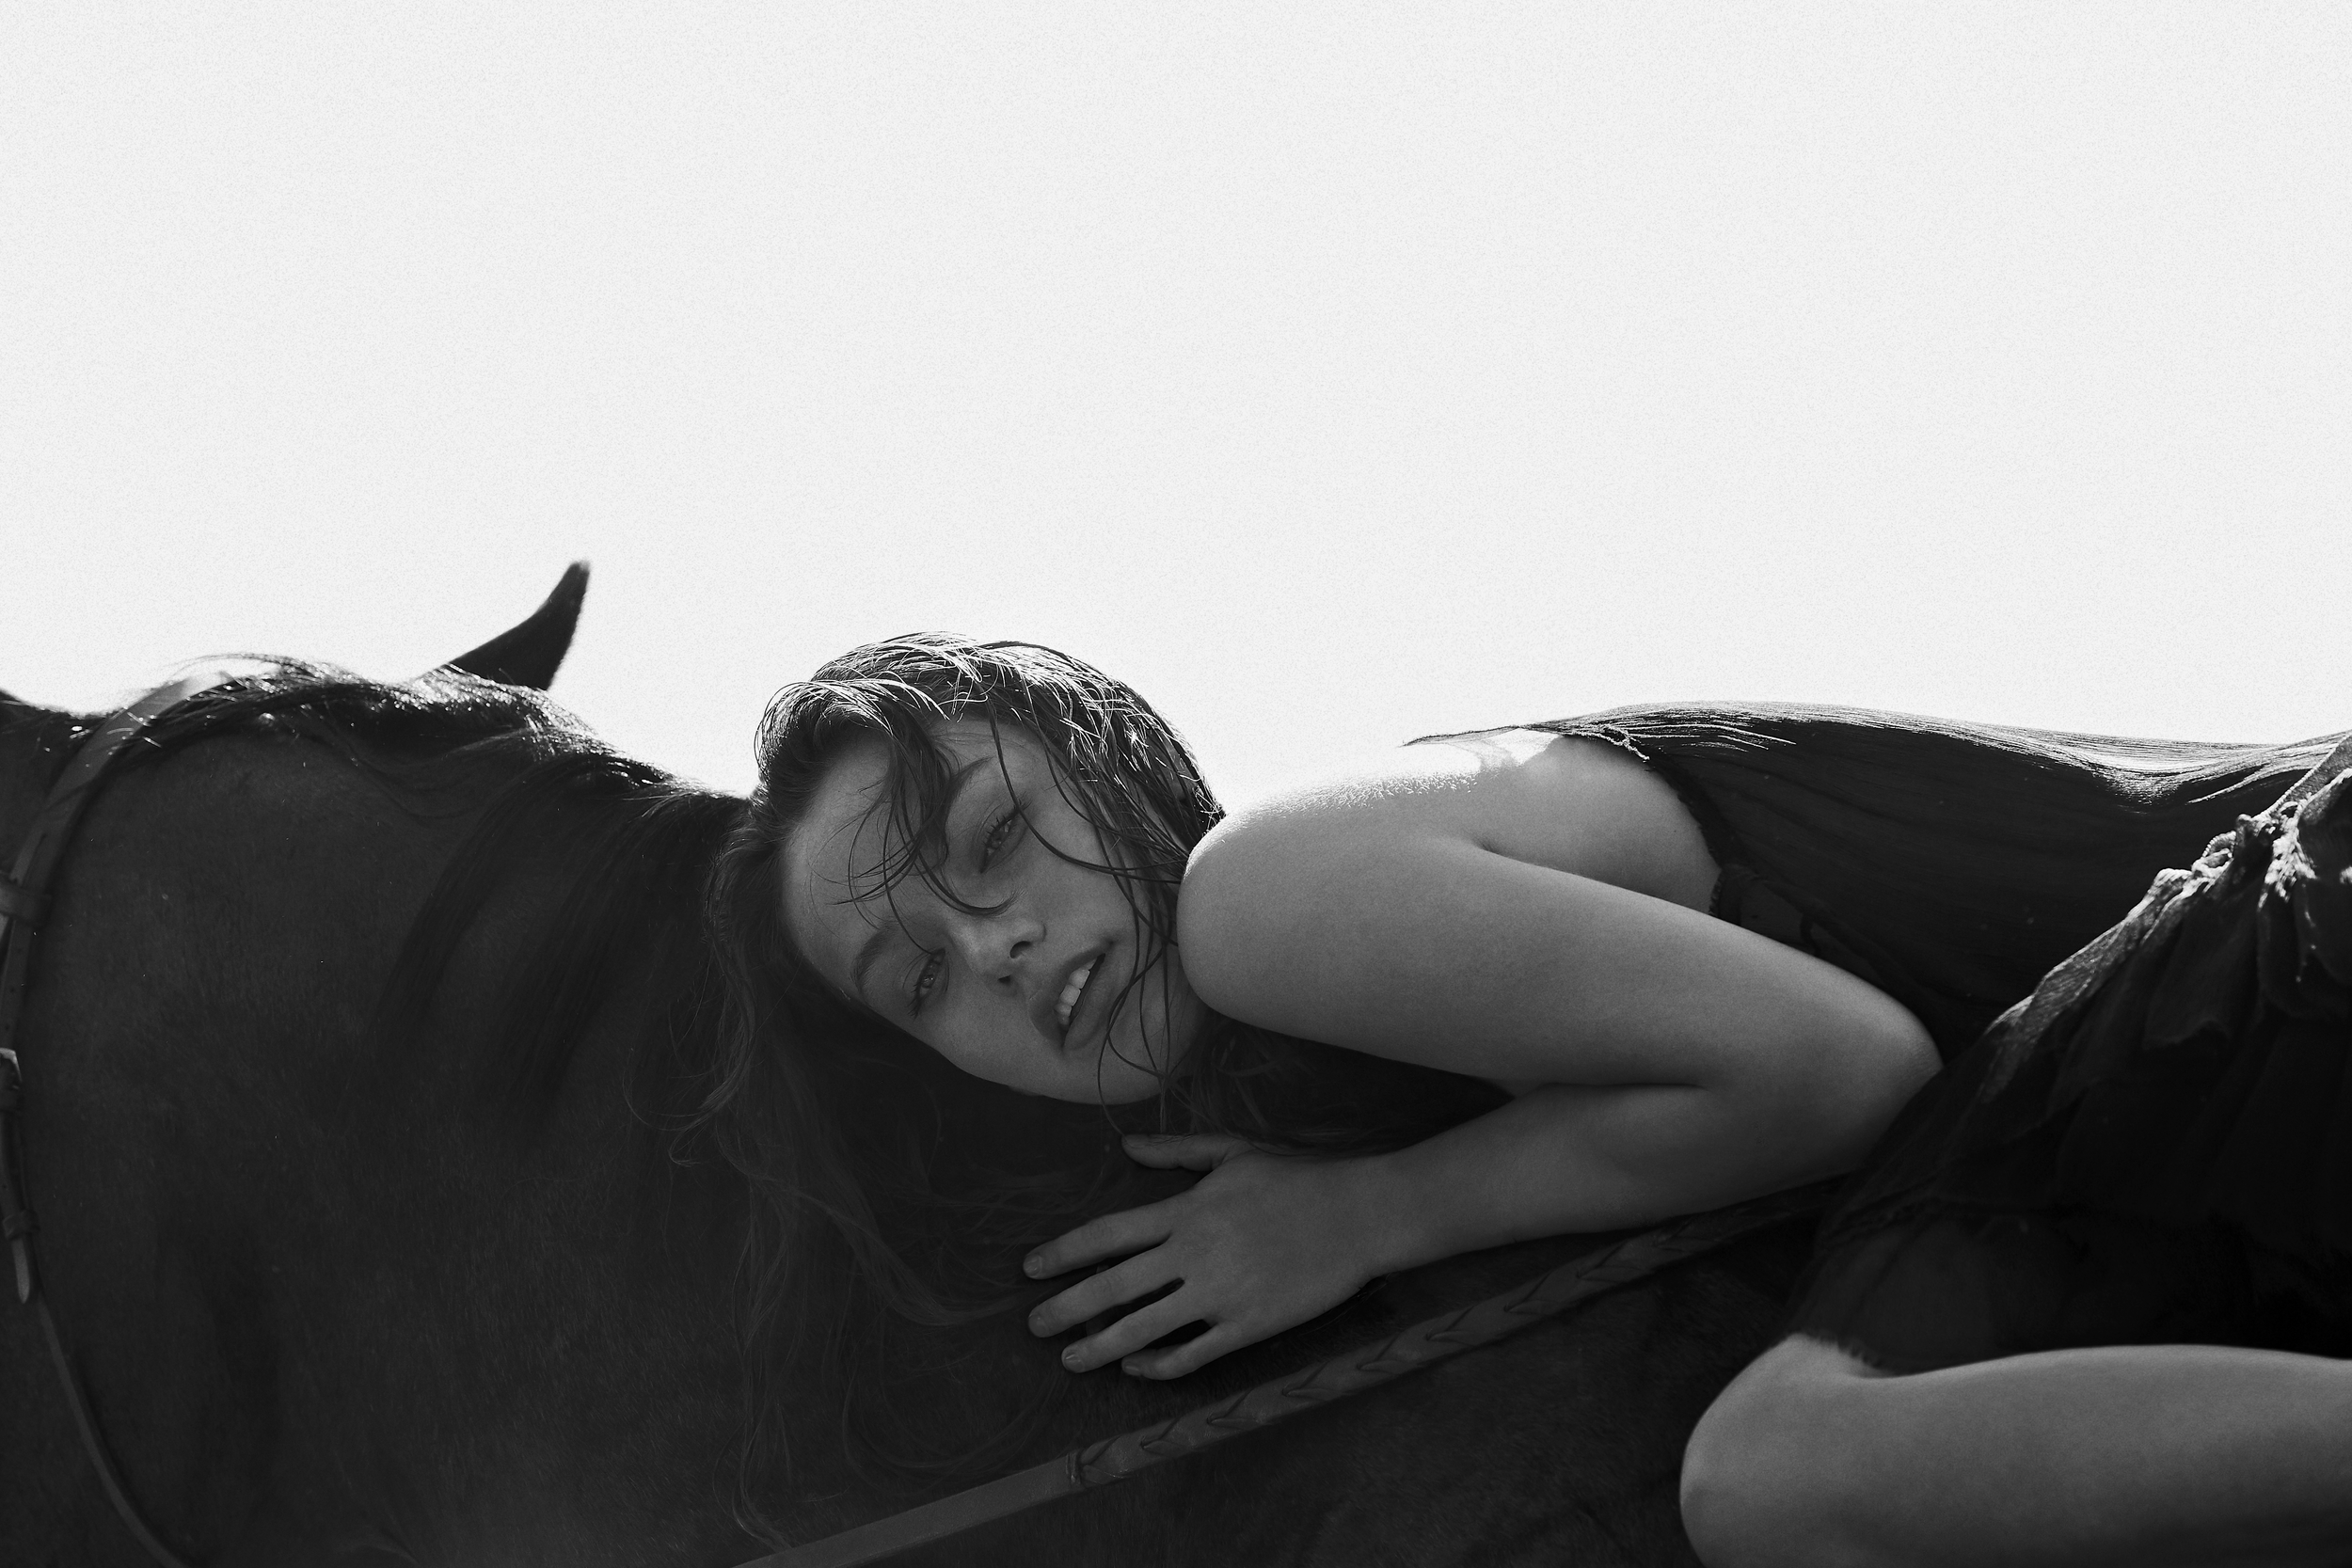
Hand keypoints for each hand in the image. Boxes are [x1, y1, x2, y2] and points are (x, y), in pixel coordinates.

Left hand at [1022, 1133, 1390, 1379]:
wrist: (1361, 1214)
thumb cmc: (1298, 1178)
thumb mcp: (1233, 1152)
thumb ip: (1176, 1153)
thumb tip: (1126, 1146)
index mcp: (1187, 1210)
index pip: (1109, 1234)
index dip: (1064, 1253)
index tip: (1031, 1269)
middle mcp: (1195, 1254)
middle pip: (1114, 1286)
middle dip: (1067, 1308)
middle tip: (1034, 1325)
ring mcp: (1221, 1294)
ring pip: (1145, 1328)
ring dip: (1100, 1346)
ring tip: (1070, 1360)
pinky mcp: (1249, 1326)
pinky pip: (1193, 1354)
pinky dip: (1159, 1365)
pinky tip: (1136, 1368)